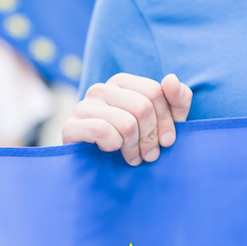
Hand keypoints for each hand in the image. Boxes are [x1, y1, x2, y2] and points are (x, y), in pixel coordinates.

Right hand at [62, 73, 191, 165]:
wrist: (97, 166)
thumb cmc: (134, 141)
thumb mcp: (163, 121)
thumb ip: (176, 100)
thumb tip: (170, 79)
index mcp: (121, 82)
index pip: (154, 91)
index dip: (167, 120)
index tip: (167, 141)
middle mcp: (100, 89)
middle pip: (142, 107)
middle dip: (151, 137)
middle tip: (150, 155)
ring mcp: (83, 106)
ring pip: (126, 122)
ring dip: (134, 147)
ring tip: (133, 158)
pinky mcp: (71, 126)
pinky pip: (103, 132)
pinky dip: (114, 146)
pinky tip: (111, 150)